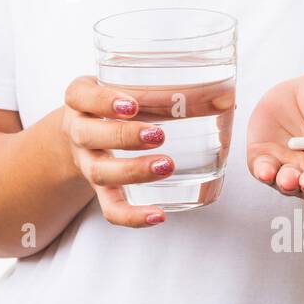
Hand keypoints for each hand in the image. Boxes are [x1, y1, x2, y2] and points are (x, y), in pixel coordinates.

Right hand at [61, 76, 172, 226]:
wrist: (83, 132)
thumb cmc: (115, 104)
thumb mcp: (127, 88)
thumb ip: (165, 91)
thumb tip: (226, 99)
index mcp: (81, 98)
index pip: (82, 95)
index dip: (104, 101)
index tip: (132, 105)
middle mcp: (78, 130)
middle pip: (88, 134)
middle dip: (124, 136)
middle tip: (158, 135)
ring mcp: (87, 162)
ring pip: (99, 172)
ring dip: (133, 171)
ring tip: (166, 166)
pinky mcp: (100, 190)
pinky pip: (110, 208)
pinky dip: (132, 216)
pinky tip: (159, 215)